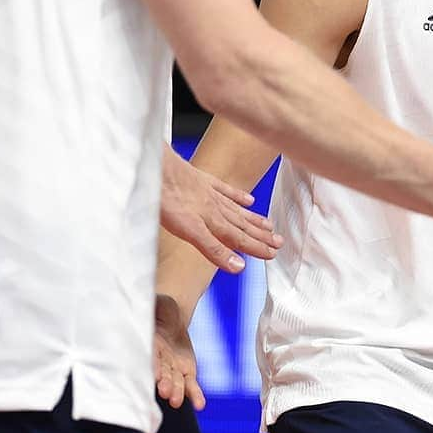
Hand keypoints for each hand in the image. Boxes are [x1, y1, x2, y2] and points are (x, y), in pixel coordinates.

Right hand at [154, 293, 203, 410]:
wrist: (172, 314)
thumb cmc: (156, 308)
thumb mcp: (151, 304)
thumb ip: (147, 307)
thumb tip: (135, 301)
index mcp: (148, 344)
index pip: (149, 356)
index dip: (151, 364)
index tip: (152, 373)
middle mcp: (158, 361)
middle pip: (161, 373)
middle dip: (163, 382)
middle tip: (164, 391)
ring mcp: (172, 368)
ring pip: (175, 381)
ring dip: (176, 391)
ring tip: (175, 400)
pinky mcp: (186, 370)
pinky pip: (191, 384)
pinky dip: (195, 395)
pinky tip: (200, 405)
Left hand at [161, 144, 282, 273]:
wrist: (154, 165)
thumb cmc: (164, 198)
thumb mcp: (186, 230)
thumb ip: (212, 248)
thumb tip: (239, 267)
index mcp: (210, 221)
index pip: (238, 238)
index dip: (255, 248)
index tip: (272, 255)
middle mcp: (213, 207)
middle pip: (241, 225)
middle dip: (260, 236)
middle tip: (278, 243)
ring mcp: (208, 192)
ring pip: (236, 210)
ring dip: (253, 219)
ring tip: (269, 225)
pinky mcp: (200, 179)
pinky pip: (224, 189)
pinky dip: (238, 195)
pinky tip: (248, 199)